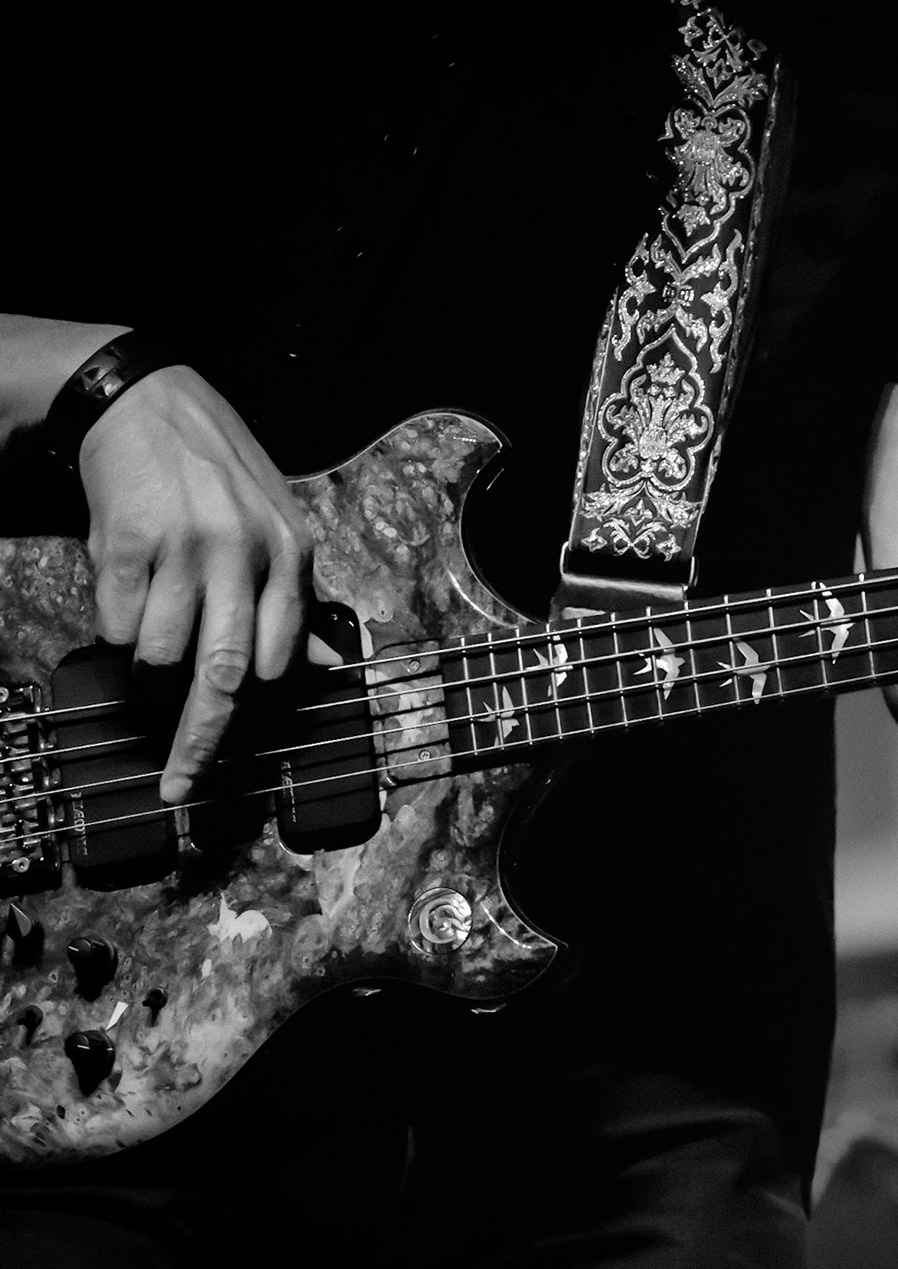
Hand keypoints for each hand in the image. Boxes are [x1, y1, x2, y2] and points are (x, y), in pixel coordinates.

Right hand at [79, 366, 312, 802]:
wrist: (148, 402)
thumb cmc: (218, 475)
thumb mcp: (277, 528)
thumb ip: (296, 602)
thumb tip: (325, 668)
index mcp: (291, 556)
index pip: (280, 660)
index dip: (256, 716)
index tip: (236, 754)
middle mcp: (245, 554)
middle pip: (225, 674)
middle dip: (201, 740)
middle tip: (181, 784)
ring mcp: (185, 547)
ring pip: (165, 655)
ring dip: (150, 685)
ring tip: (142, 686)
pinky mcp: (126, 540)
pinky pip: (120, 621)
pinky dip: (119, 636)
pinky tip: (125, 617)